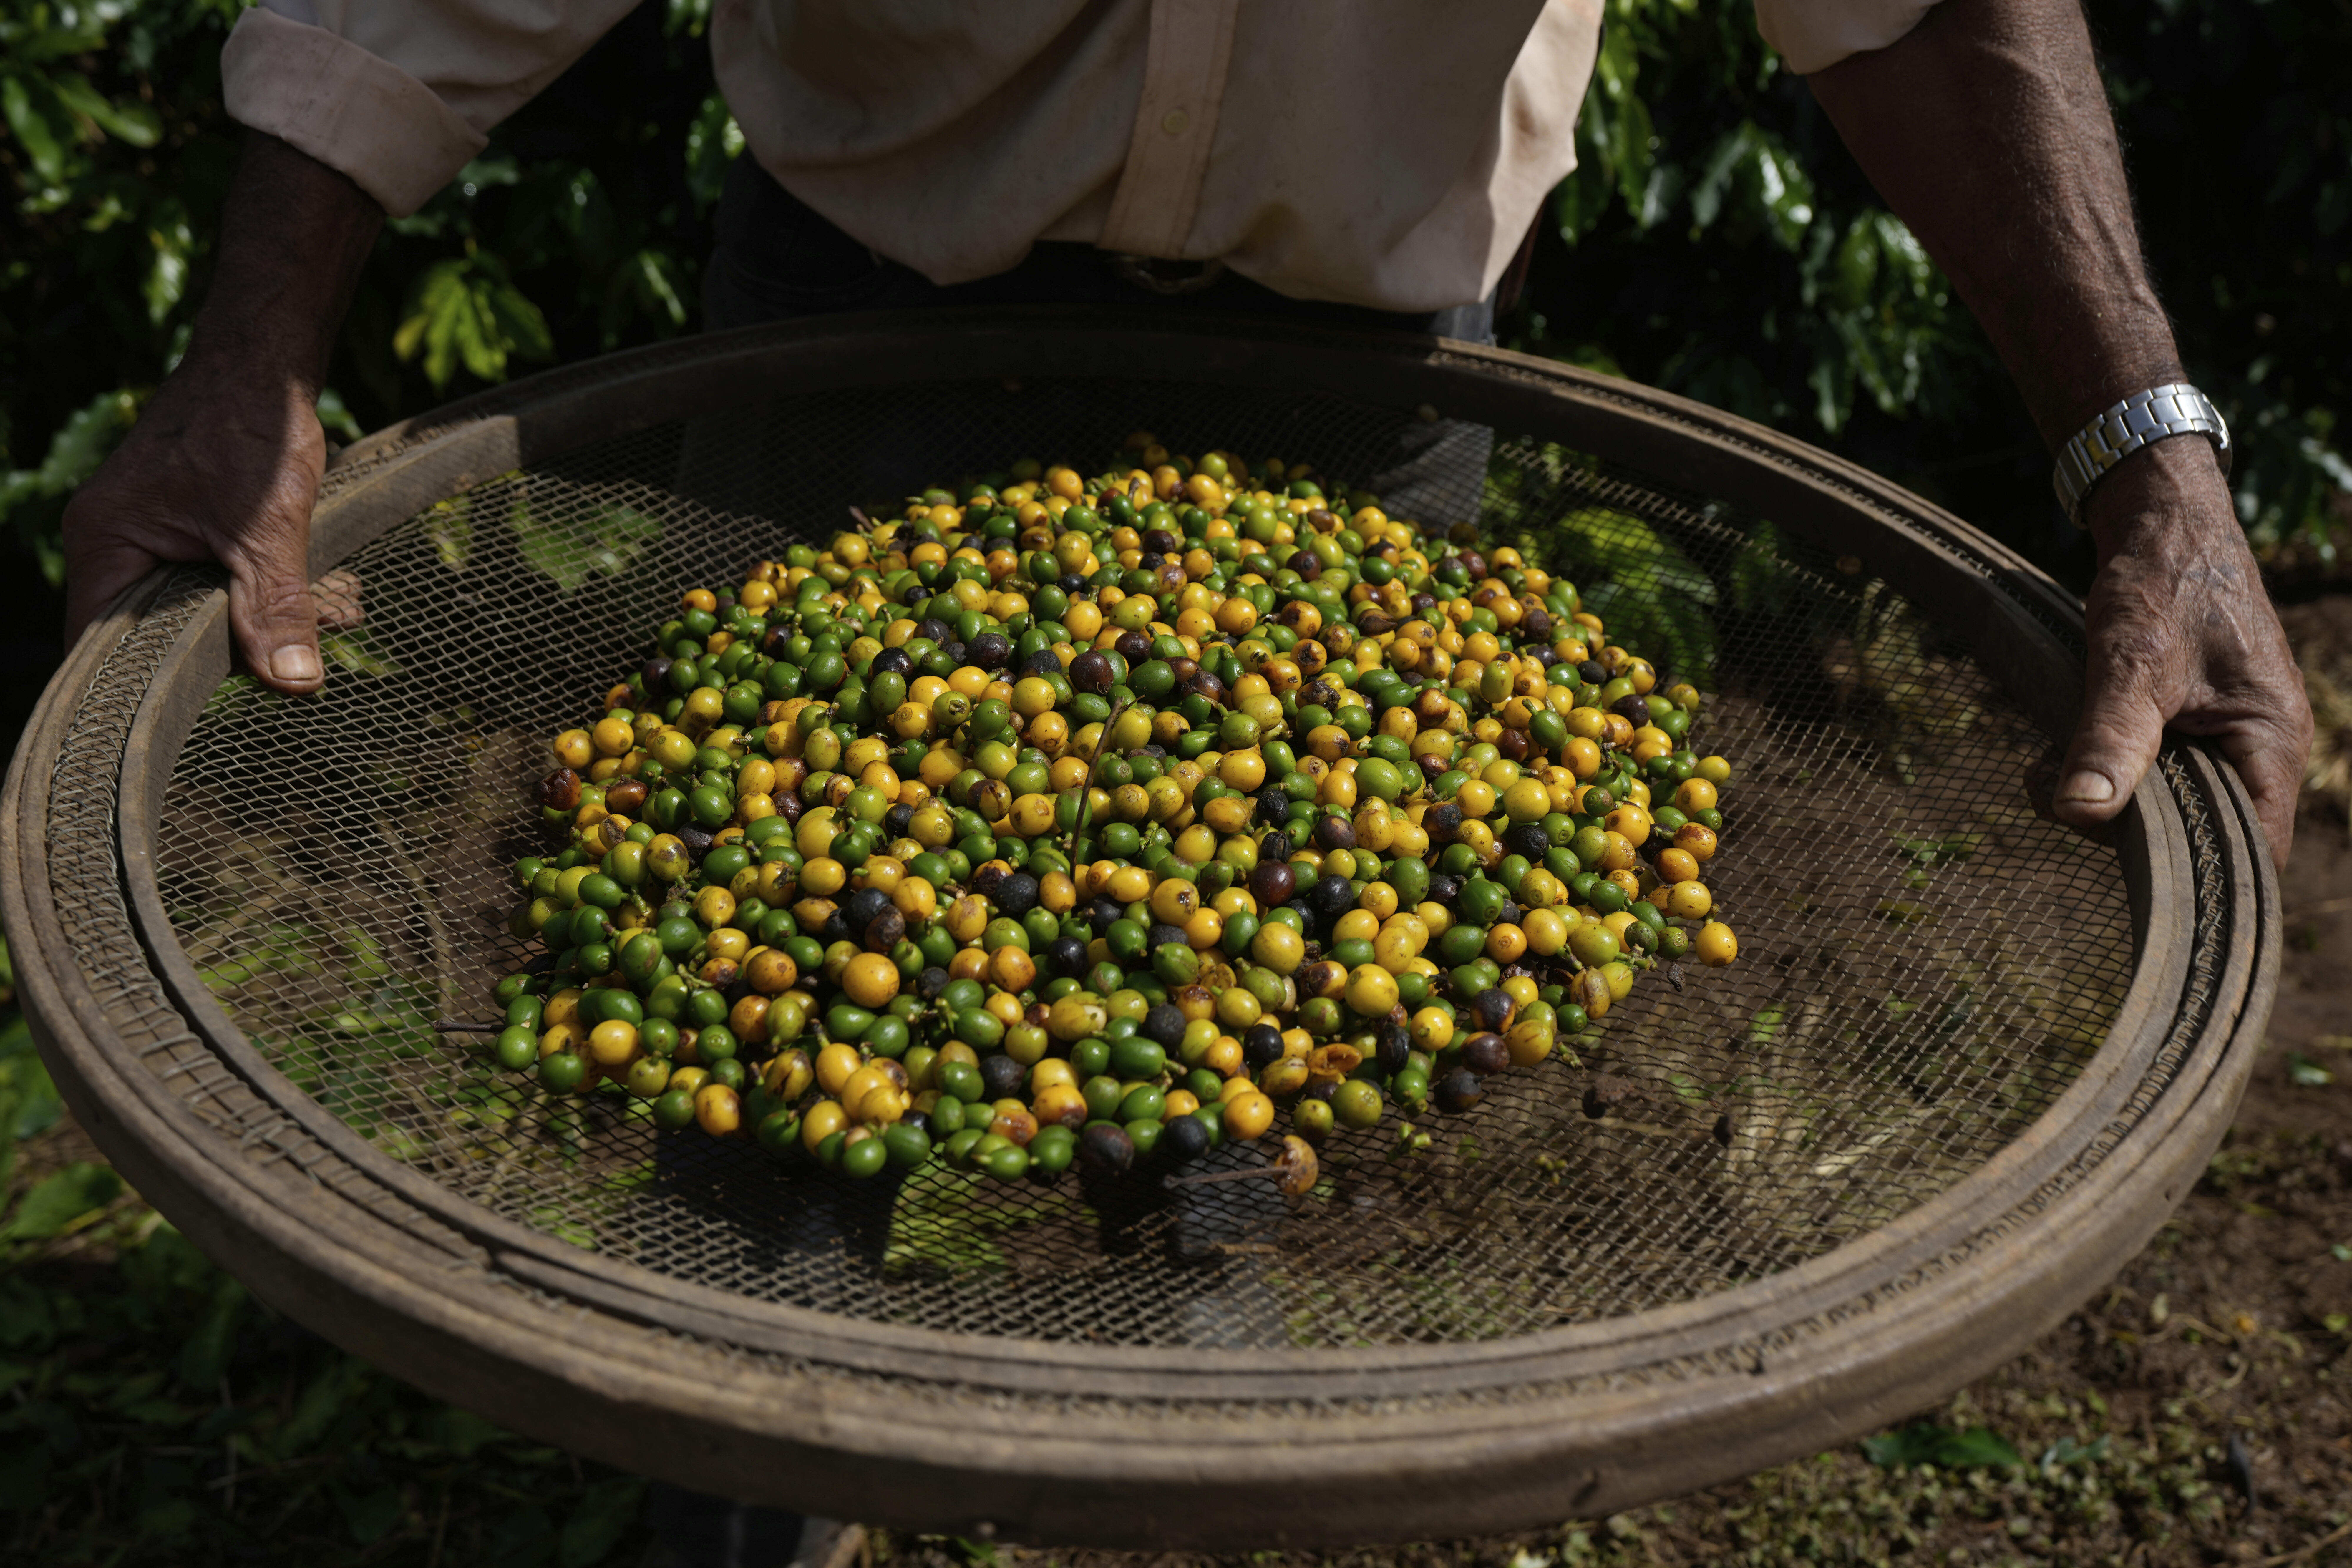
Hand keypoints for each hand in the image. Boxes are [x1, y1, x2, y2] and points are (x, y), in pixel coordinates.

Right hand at [62, 351, 338, 692]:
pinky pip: (230, 577)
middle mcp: (119, 542)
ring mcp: (156, 532)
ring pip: (211, 606)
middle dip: (246, 646)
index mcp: (107, 544)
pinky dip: (280, 587)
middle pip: (166, 634)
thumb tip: (295, 684)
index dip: (150, 688)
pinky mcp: (195, 524)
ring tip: (343, 607)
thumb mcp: (269, 530)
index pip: (101, 647)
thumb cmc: (252, 430)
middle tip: (317, 648)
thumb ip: (276, 608)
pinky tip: (337, 589)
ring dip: (279, 615)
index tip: (213, 703)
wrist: (270, 362)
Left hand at [2056, 437, 2312, 868]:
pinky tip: (2060, 751)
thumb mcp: (2132, 664)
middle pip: (2206, 833)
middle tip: (2063, 796)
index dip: (2202, 875)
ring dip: (2109, 793)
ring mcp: (2225, 733)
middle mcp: (2258, 746)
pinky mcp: (2189, 720)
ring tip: (2051, 766)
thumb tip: (2081, 811)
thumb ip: (2111, 739)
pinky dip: (2106, 767)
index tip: (2127, 869)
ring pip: (2171, 802)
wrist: (2160, 524)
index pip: (2259, 849)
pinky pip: (2154, 769)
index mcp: (2271, 742)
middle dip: (2131, 829)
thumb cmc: (2164, 583)